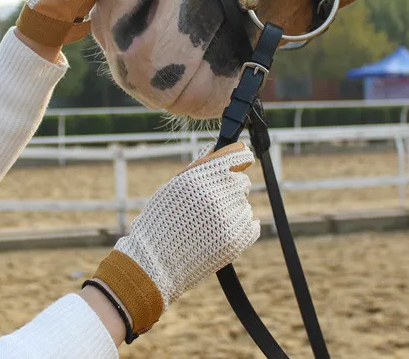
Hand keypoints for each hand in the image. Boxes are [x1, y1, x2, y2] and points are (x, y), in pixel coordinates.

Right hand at [86, 143, 259, 338]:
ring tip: (207, 223)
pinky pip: (252, 224)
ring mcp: (231, 217)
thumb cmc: (161, 220)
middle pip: (242, 180)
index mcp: (202, 177)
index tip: (243, 157)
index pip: (238, 156)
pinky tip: (218, 233)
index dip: (241, 156)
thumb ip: (199, 165)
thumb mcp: (174, 186)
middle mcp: (219, 194)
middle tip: (209, 203)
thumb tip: (218, 147)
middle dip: (230, 187)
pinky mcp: (238, 239)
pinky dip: (240, 226)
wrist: (156, 262)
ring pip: (244, 203)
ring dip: (232, 209)